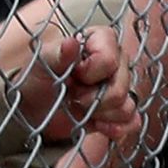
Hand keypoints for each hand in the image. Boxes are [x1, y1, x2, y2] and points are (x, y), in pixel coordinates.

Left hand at [23, 27, 139, 142]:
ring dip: (101, 114)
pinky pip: (133, 122)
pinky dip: (114, 128)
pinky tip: (97, 125)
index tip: (73, 77)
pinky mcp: (121, 110)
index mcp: (100, 40)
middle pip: (121, 87)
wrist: (34, 107)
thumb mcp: (42, 63)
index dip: (91, 74)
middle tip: (74, 96)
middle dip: (93, 99)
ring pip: (127, 106)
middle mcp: (117, 60)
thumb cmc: (37, 78)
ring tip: (81, 108)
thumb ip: (58, 53)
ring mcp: (121, 85)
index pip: (110, 60)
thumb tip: (72, 43)